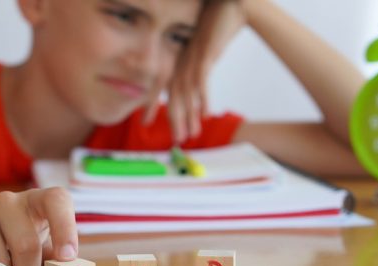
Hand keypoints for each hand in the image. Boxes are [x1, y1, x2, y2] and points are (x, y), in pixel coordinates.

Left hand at [164, 0, 247, 142]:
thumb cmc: (220, 25)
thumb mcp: (205, 47)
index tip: (145, 121)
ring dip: (189, 116)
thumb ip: (199, 62)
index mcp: (180, 59)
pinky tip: (206, 115)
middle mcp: (182, 61)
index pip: (163, 86)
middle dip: (175, 120)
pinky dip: (203, 99)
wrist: (231, 4)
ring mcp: (192, 59)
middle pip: (175, 96)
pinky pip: (201, 82)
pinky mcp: (205, 55)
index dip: (152, 104)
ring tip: (191, 135)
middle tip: (177, 141)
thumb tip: (197, 79)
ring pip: (186, 94)